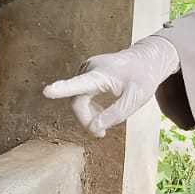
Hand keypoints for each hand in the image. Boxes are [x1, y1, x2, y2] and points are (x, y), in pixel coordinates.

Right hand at [42, 34, 180, 137]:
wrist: (146, 59)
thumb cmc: (142, 78)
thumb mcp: (134, 100)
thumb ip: (114, 115)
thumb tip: (93, 129)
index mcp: (101, 74)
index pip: (79, 84)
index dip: (62, 89)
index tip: (47, 91)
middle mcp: (89, 69)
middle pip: (77, 101)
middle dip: (87, 119)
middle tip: (101, 134)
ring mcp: (85, 69)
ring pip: (77, 100)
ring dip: (89, 114)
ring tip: (105, 121)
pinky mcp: (85, 72)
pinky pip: (80, 95)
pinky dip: (89, 106)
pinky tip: (100, 110)